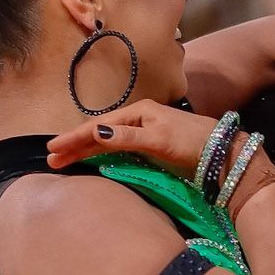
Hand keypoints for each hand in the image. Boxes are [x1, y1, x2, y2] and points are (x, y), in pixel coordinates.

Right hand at [47, 99, 219, 178]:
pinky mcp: (150, 148)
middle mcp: (138, 120)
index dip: (74, 138)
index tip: (53, 149)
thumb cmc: (193, 144)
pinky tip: (92, 160)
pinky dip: (101, 155)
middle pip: (99, 133)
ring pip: (107, 142)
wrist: (222, 156)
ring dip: (85, 151)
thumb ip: (127, 137)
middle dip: (75, 145)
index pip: (98, 126)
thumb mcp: (159, 140)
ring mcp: (144, 133)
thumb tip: (95, 131)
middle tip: (51, 160)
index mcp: (138, 113)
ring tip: (64, 162)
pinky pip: (117, 149)